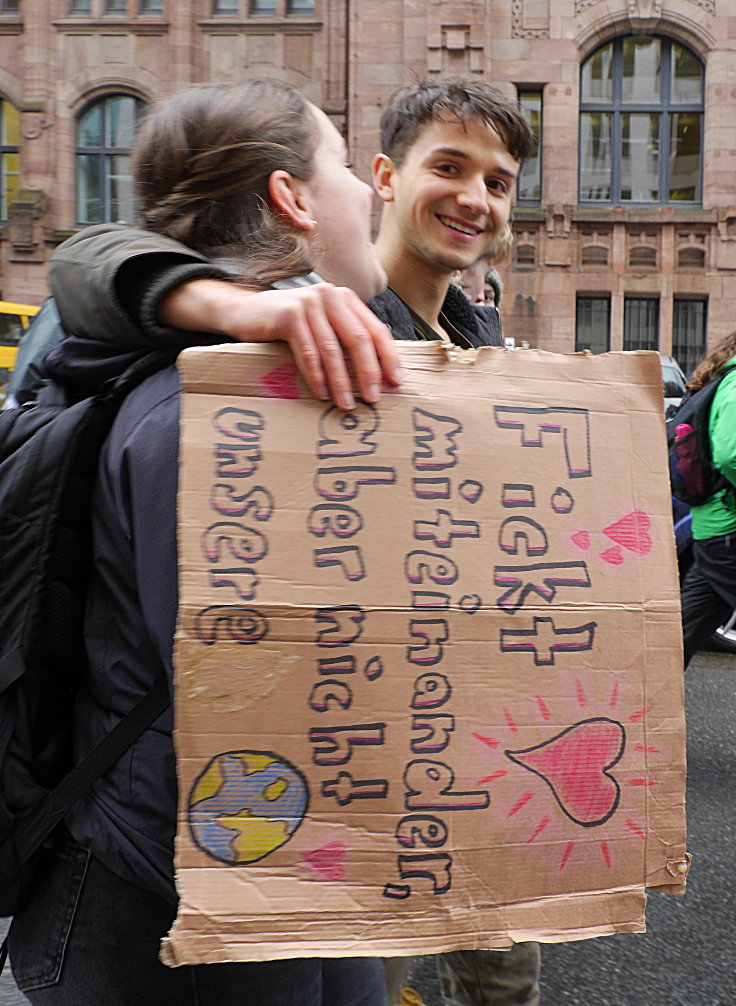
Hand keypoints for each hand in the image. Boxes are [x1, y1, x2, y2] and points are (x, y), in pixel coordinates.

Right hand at [160, 279, 401, 409]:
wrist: (244, 311)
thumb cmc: (287, 325)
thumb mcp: (321, 326)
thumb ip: (344, 339)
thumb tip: (374, 374)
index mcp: (345, 299)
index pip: (375, 329)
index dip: (388, 357)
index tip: (395, 382)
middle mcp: (330, 296)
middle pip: (358, 339)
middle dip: (368, 372)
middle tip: (372, 399)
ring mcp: (309, 303)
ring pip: (332, 349)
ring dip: (341, 381)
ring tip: (346, 404)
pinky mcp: (289, 315)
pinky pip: (308, 352)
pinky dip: (316, 376)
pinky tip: (321, 394)